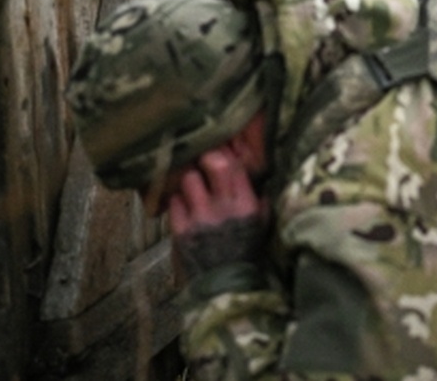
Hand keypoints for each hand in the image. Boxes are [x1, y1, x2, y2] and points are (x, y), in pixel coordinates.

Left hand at [168, 148, 268, 279]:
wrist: (226, 287)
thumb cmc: (247, 253)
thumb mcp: (262, 225)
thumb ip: (259, 200)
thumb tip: (255, 177)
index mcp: (247, 204)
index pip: (235, 165)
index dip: (226, 152)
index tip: (221, 150)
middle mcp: (224, 207)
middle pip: (211, 163)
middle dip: (206, 158)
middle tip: (203, 160)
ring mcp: (201, 218)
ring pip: (188, 179)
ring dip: (190, 179)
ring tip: (193, 185)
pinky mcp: (181, 230)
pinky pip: (174, 202)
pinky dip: (178, 201)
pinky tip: (184, 206)